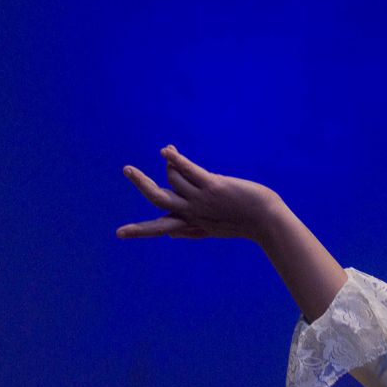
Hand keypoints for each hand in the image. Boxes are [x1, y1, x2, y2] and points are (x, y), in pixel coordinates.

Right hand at [116, 145, 281, 241]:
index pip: (160, 226)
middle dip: (141, 184)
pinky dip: (177, 160)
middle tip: (127, 168)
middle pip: (159, 198)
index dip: (139, 230)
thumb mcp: (214, 229)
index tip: (119, 233)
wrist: (267, 220)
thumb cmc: (244, 223)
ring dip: (170, 162)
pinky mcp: (213, 186)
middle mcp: (193, 211)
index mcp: (192, 222)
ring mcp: (202, 199)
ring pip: (175, 178)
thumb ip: (191, 230)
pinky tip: (167, 151)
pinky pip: (190, 171)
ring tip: (169, 151)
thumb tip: (170, 235)